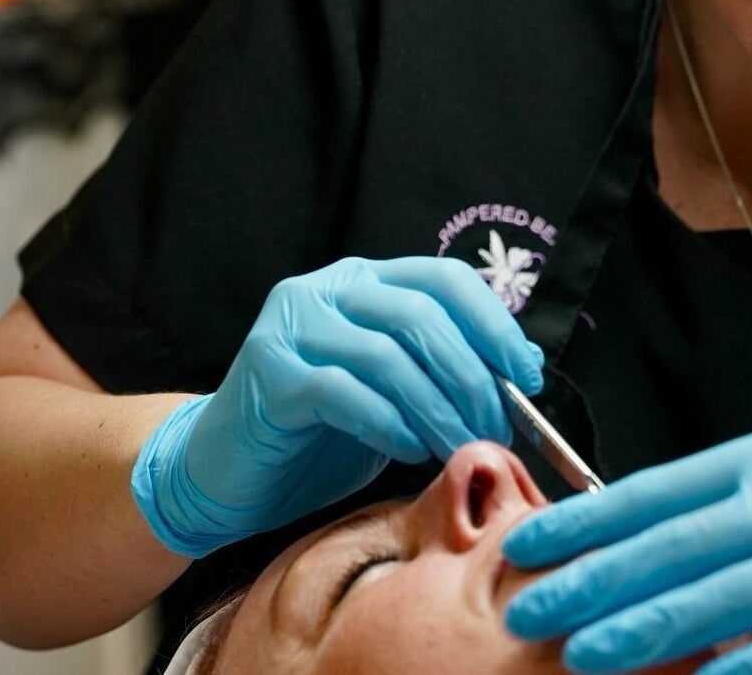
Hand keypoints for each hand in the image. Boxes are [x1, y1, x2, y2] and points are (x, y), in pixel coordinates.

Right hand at [132, 256, 544, 557]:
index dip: (493, 324)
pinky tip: (407, 448)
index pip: (443, 279)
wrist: (225, 471)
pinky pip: (344, 392)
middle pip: (420, 315)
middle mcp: (326, 290)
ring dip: (436, 407)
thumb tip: (520, 370)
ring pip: (387, 355)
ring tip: (458, 444)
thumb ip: (439, 369)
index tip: (525, 376)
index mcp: (363, 280)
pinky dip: (388, 423)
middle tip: (493, 425)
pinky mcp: (269, 373)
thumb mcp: (391, 392)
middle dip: (470, 376)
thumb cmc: (318, 433)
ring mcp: (292, 326)